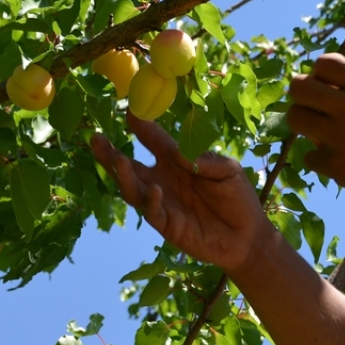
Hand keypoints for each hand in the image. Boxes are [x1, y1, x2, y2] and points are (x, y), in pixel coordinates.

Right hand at [90, 113, 274, 273]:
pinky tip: (154, 190)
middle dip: (111, 154)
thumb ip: (204, 160)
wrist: (247, 234)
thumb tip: (178, 151)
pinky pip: (152, 212)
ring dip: (123, 176)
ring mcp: (162, 203)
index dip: (141, 127)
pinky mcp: (167, 225)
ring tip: (118, 161)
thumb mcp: (227, 171)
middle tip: (96, 138)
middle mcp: (163, 179)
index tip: (128, 110)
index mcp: (176, 161)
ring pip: (133, 189)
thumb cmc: (238, 197)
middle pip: (129, 166)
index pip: (153, 141)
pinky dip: (150, 201)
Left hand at [287, 53, 344, 208]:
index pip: (324, 63)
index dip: (322, 72)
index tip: (328, 85)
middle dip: (302, 93)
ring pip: (295, 118)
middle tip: (314, 105)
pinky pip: (310, 156)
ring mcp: (341, 138)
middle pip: (298, 87)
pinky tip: (337, 159)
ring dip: (305, 123)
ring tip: (319, 129)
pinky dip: (321, 159)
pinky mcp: (336, 166)